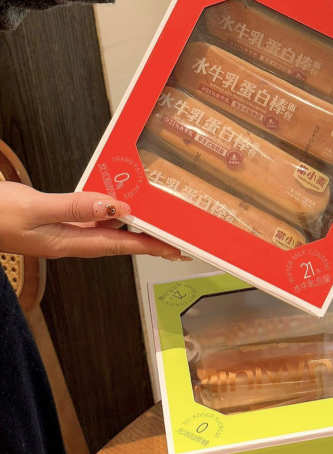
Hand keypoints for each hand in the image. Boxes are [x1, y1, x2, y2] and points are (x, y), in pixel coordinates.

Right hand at [0, 182, 190, 259]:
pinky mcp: (57, 222)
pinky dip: (109, 212)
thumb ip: (74, 207)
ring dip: (132, 227)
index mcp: (69, 242)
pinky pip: (92, 219)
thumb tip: (114, 207)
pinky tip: (117, 205)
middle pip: (119, 241)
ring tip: (156, 222)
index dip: (149, 246)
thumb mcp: (35, 209)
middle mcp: (71, 240)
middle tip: (175, 239)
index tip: (174, 248)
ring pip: (107, 230)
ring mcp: (64, 232)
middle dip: (148, 241)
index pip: (120, 245)